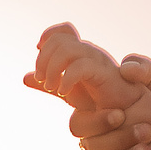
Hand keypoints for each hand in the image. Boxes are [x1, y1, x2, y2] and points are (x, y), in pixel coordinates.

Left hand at [24, 21, 146, 112]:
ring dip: (52, 68)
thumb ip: (47, 83)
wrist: (125, 118)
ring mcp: (98, 61)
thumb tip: (25, 78)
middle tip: (43, 81)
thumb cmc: (98, 103)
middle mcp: (89, 53)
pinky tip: (63, 92)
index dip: (48, 36)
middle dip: (43, 59)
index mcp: (80, 54)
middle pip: (59, 40)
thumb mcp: (67, 92)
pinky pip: (80, 66)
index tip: (38, 51)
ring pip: (67, 49)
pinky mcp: (105, 74)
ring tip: (52, 87)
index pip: (64, 31)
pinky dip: (66, 78)